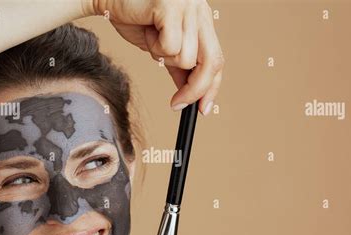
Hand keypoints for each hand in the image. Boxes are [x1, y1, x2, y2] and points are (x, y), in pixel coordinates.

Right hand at [87, 0, 223, 114]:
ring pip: (187, 58)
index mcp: (201, 18)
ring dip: (164, 57)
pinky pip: (172, 46)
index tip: (203, 109)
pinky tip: (147, 30)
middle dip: (196, 89)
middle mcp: (200, 9)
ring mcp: (189, 5)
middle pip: (212, 61)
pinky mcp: (173, 6)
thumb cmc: (134, 18)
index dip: (212, 87)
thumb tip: (189, 94)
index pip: (216, 59)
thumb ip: (178, 67)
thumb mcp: (161, 48)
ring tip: (152, 38)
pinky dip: (156, 47)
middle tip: (177, 104)